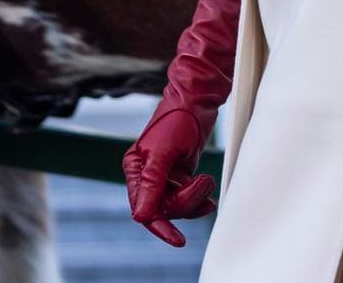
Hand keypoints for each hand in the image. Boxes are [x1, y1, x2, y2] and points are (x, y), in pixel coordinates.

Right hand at [123, 108, 216, 246]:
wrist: (196, 101)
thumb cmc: (176, 121)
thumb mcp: (162, 154)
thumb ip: (152, 186)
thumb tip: (141, 217)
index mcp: (135, 169)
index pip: (144, 209)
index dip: (160, 226)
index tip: (178, 240)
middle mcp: (146, 176)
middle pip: (164, 209)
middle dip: (185, 201)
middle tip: (201, 182)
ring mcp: (164, 177)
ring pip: (178, 206)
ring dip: (195, 197)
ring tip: (205, 179)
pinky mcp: (180, 175)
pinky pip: (188, 198)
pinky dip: (199, 198)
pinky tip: (207, 192)